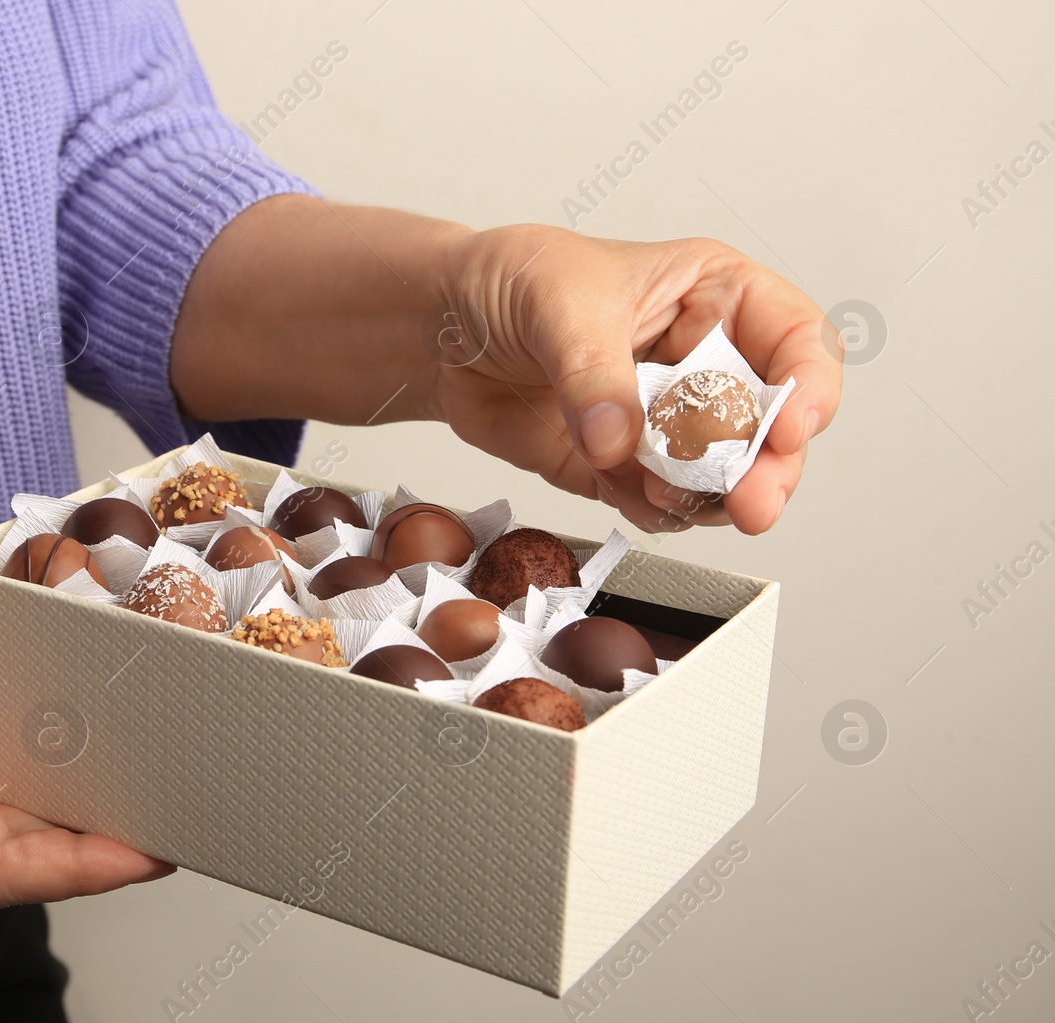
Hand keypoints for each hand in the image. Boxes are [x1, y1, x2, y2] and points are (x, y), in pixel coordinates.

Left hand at [433, 224, 840, 533]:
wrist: (442, 330)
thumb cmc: (510, 282)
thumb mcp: (557, 305)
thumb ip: (592, 374)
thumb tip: (619, 441)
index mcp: (717, 297)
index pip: (797, 342)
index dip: (807, 389)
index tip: (788, 430)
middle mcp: (706, 363)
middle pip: (773, 428)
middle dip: (768, 470)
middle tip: (751, 505)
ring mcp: (669, 423)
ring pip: (725, 478)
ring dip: (707, 500)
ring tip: (663, 494)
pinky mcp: (625, 467)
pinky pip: (662, 505)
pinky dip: (652, 512)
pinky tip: (626, 494)